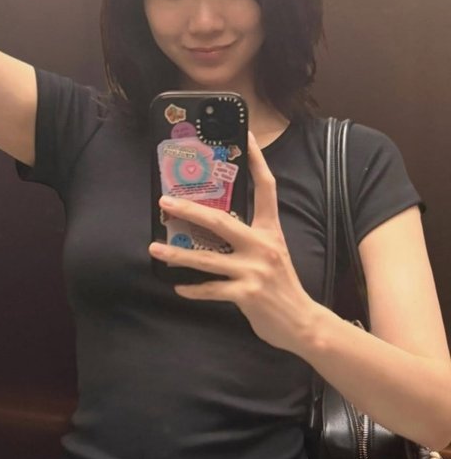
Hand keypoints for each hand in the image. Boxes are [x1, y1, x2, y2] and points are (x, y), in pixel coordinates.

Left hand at [149, 132, 318, 354]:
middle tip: (165, 201)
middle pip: (220, 221)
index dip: (257, 161)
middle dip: (189, 210)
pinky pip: (211, 289)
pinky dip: (192, 290)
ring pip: (207, 258)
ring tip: (154, 248)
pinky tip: (178, 287)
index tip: (247, 136)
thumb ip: (251, 237)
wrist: (303, 322)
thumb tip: (217, 224)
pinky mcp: (246, 294)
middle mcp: (262, 246)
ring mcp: (254, 270)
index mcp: (271, 230)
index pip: (266, 188)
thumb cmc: (283, 285)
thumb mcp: (274, 252)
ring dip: (177, 254)